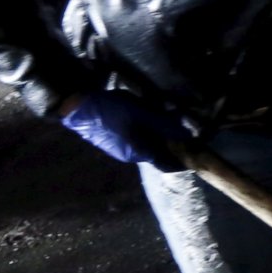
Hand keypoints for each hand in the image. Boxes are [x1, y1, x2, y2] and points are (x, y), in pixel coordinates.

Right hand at [59, 92, 185, 166]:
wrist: (77, 107)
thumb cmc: (112, 111)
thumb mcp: (143, 114)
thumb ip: (165, 126)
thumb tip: (187, 137)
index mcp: (139, 153)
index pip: (167, 165)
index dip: (182, 161)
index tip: (194, 154)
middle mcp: (130, 156)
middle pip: (157, 152)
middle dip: (169, 140)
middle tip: (177, 122)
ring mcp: (118, 149)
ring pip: (145, 143)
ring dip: (156, 132)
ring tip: (160, 112)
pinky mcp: (111, 141)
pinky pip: (134, 138)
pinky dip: (143, 129)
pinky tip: (141, 113)